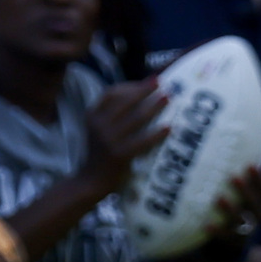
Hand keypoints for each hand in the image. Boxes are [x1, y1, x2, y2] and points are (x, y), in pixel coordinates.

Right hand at [76, 72, 172, 189]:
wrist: (91, 180)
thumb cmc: (100, 153)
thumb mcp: (98, 130)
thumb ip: (111, 116)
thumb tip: (138, 99)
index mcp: (92, 115)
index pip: (111, 93)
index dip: (130, 85)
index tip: (147, 81)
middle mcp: (99, 124)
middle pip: (125, 101)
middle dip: (144, 90)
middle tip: (161, 83)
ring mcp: (109, 139)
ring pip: (136, 118)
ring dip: (154, 106)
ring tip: (167, 98)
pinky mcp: (120, 154)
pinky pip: (143, 141)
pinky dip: (157, 134)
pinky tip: (169, 128)